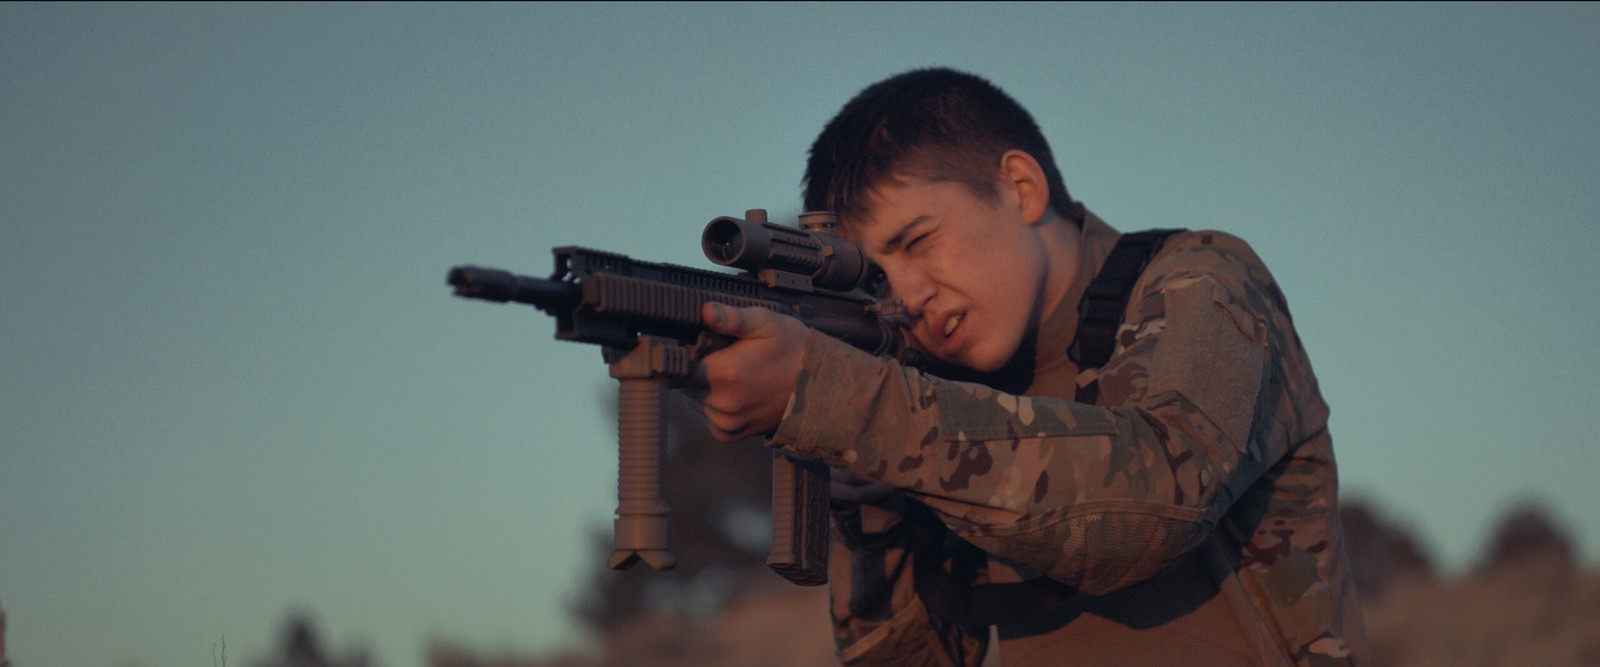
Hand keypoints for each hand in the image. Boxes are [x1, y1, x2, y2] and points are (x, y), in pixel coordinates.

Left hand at [696, 302, 807, 441]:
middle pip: (685, 382)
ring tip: (734, 374)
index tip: (700, 344)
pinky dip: (715, 405)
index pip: (678, 364)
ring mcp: (725, 422)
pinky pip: (708, 416)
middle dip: (698, 368)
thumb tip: (704, 311)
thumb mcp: (766, 323)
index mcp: (724, 373)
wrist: (820, 388)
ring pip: (694, 399)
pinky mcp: (730, 434)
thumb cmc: (793, 350)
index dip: (684, 352)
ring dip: (706, 387)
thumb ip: (731, 317)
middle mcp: (721, 403)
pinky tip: (736, 392)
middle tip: (724, 356)